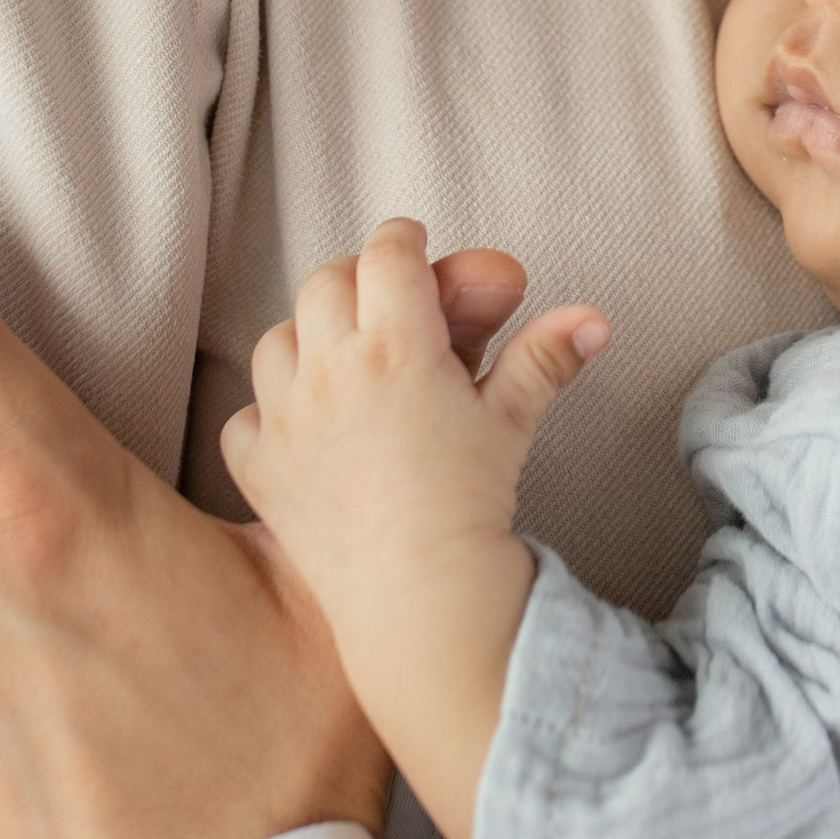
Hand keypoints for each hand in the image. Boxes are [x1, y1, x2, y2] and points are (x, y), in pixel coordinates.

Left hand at [220, 218, 606, 838]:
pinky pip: (246, 419)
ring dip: (309, 340)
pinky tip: (305, 431)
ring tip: (346, 365)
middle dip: (357, 282)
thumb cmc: (473, 502)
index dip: (403, 241)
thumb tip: (594, 319)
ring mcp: (287, 417)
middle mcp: (332, 369)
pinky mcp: (261, 468)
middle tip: (386, 303)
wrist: (421, 597)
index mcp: (398, 343)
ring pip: (277, 341)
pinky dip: (270, 416)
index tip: (414, 247)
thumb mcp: (511, 421)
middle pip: (326, 281)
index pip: (387, 252)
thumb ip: (544, 358)